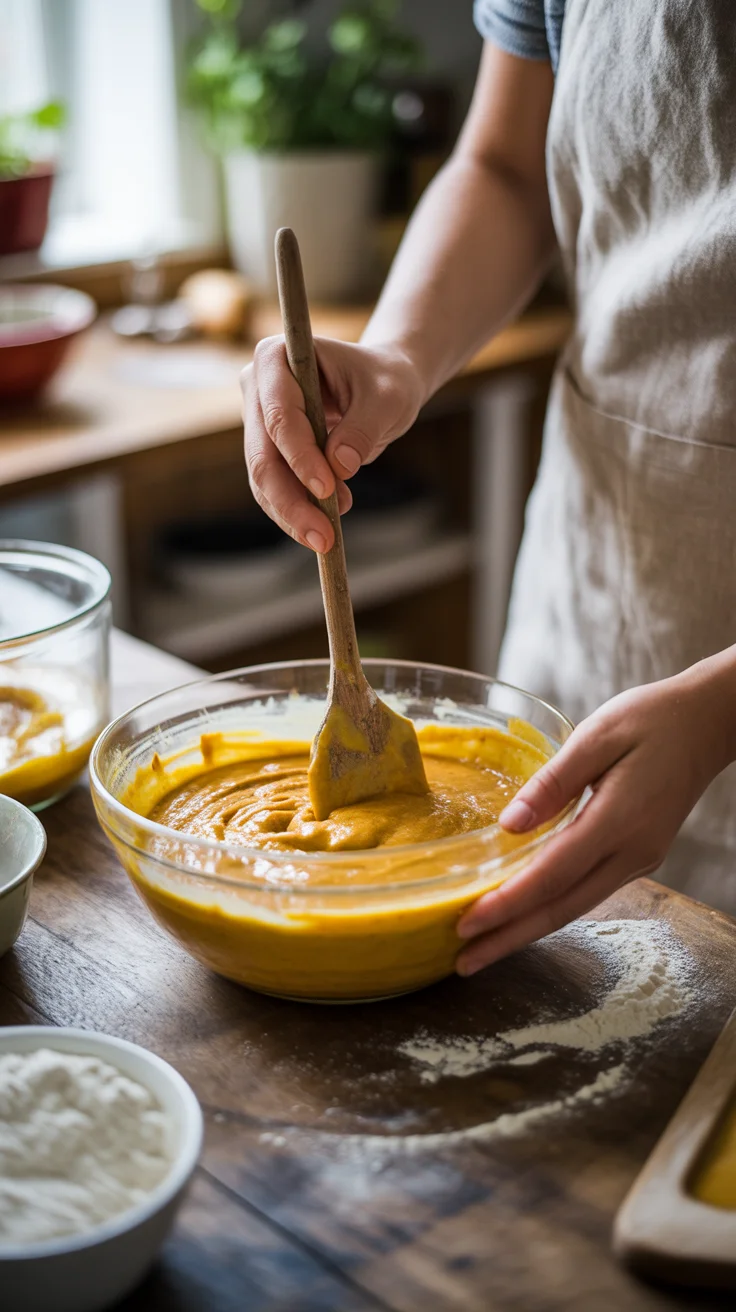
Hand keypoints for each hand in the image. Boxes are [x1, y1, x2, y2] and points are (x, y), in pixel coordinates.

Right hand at [242, 336, 422, 552]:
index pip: (279, 413)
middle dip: (291, 499)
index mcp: (277, 356)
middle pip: (262, 453)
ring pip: (262, 478)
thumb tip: (340, 466)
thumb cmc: (385, 381)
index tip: (328, 489)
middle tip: (322, 537)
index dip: (299, 455)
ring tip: (327, 539)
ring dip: (292, 514)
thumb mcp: (387, 398)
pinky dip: (295, 512)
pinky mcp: (268, 449)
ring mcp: (258, 420)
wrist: (382, 386)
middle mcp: (257, 387)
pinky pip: (273, 488)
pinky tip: (325, 526)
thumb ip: (363, 428)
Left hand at [456, 664, 735, 974]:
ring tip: (483, 946)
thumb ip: (552, 782)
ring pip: (575, 906)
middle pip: (562, 909)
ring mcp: (639, 860)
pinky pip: (587, 891)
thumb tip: (509, 824)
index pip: (553, 875)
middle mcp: (632, 853)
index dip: (508, 903)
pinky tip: (523, 912)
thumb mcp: (597, 735)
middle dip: (509, 938)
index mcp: (619, 820)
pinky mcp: (638, 857)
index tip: (466, 923)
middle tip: (463, 962)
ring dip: (527, 929)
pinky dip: (550, 907)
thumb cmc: (651, 719)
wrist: (708, 724)